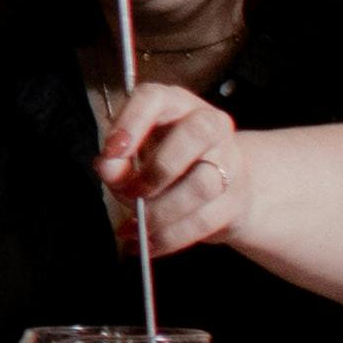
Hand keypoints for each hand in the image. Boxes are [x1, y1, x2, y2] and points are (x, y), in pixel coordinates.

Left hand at [93, 82, 244, 255]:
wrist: (218, 183)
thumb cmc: (164, 157)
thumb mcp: (136, 151)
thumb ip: (118, 158)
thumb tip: (107, 169)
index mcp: (175, 103)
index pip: (154, 98)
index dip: (131, 123)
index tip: (111, 153)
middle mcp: (209, 125)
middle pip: (194, 135)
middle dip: (157, 169)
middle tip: (129, 193)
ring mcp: (229, 162)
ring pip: (201, 185)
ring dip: (161, 211)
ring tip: (135, 225)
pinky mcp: (235, 200)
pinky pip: (204, 222)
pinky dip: (169, 238)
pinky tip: (146, 245)